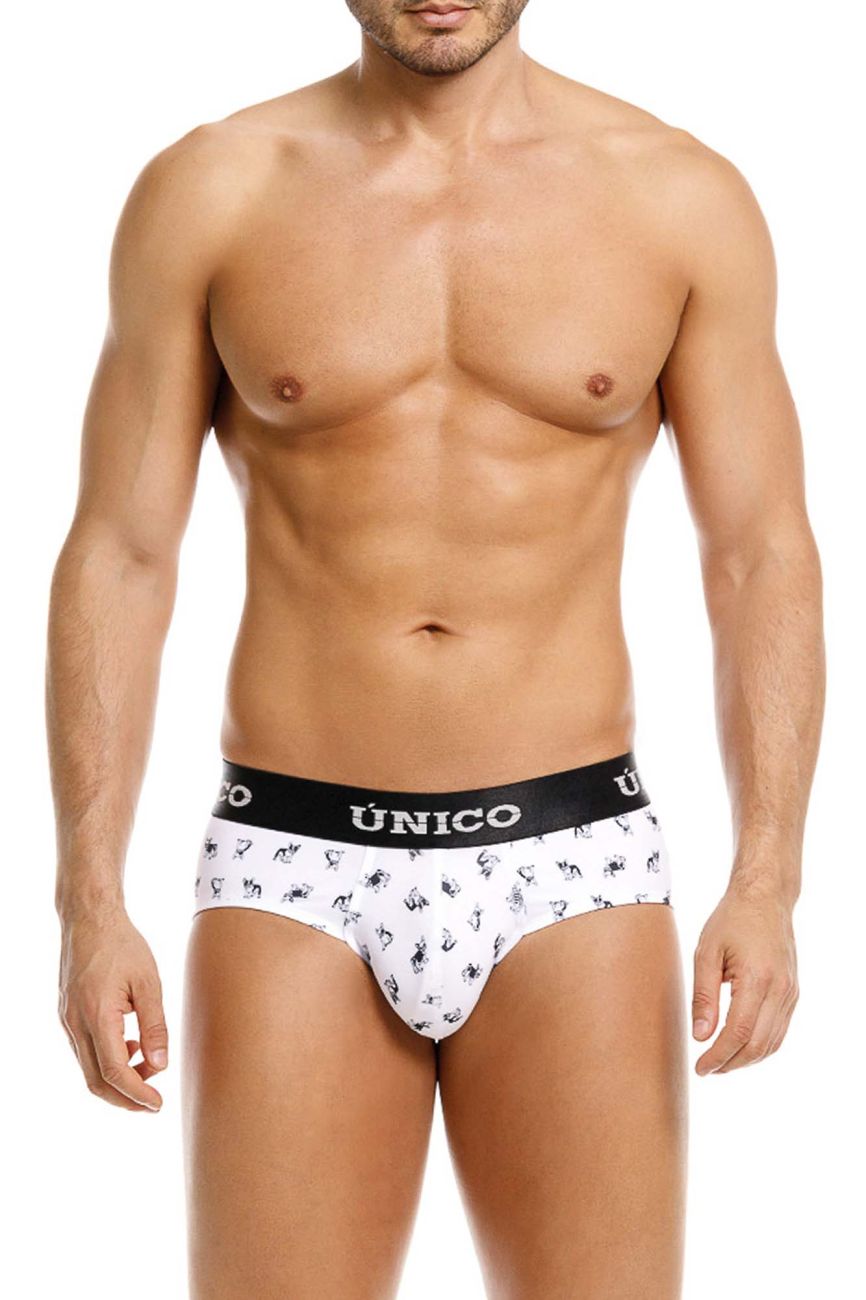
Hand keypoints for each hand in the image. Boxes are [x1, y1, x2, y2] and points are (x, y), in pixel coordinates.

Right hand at [57, 906, 168, 1110]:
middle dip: (125, 1098)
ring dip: (117, 1079)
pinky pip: (85, 1051)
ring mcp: (67, 1021)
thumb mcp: (149, 982)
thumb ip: (155, 1026)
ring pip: (88, 1069)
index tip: (158, 1104)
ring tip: (148, 1068)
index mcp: (97, 1015)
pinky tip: (131, 1046)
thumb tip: (160, 1066)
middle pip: (96, 1081)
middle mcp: (76, 1023)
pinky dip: (107, 1060)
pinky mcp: (67, 1016)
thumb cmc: (122, 945)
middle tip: (153, 1103)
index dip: (137, 1094)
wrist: (90, 919)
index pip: (114, 1072)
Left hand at [691, 887, 798, 1074]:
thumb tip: (700, 1036)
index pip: (738, 1032)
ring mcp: (791, 992)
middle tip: (707, 1070)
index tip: (700, 1068)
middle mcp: (780, 989)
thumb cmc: (731, 920)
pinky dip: (761, 1046)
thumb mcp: (707, 952)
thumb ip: (703, 995)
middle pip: (757, 1044)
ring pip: (772, 1043)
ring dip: (746, 1059)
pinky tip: (740, 1047)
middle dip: (731, 1063)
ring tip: (720, 1062)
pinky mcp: (793, 992)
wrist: (765, 898)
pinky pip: (779, 1031)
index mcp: (756, 978)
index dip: (718, 1055)